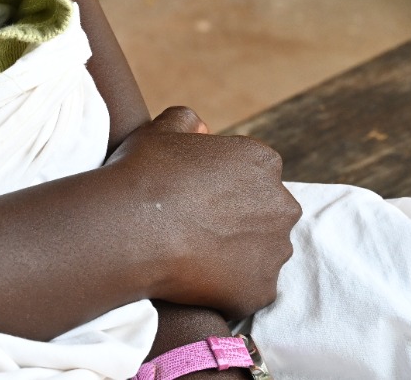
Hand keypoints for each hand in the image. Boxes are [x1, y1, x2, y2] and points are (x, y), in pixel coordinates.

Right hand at [106, 106, 300, 317]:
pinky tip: (195, 278)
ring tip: (193, 254)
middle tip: (196, 227)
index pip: (255, 175)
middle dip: (240, 220)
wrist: (129, 228)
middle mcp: (281, 204)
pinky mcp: (262, 289)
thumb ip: (188, 121)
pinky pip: (249, 288)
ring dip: (237, 255)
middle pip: (266, 214)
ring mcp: (275, 250)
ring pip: (262, 253)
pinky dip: (229, 287)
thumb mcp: (161, 130)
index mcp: (262, 161)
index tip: (197, 196)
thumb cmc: (143, 174)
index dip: (224, 186)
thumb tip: (202, 129)